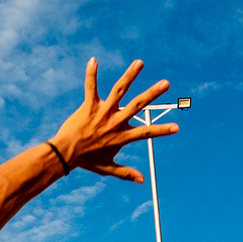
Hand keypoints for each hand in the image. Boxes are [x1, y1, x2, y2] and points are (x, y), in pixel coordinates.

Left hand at [47, 59, 178, 182]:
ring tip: (140, 63)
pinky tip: (93, 60)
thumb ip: (126, 173)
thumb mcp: (107, 168)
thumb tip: (142, 181)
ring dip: (130, 75)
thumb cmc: (86, 160)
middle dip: (153, 93)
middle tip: (166, 83)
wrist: (65, 154)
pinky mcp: (88, 106)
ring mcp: (102, 112)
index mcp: (122, 136)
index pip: (146, 133)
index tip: (177, 127)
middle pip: (138, 105)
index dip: (162, 130)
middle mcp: (115, 121)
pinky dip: (91, 74)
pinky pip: (91, 87)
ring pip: (119, 90)